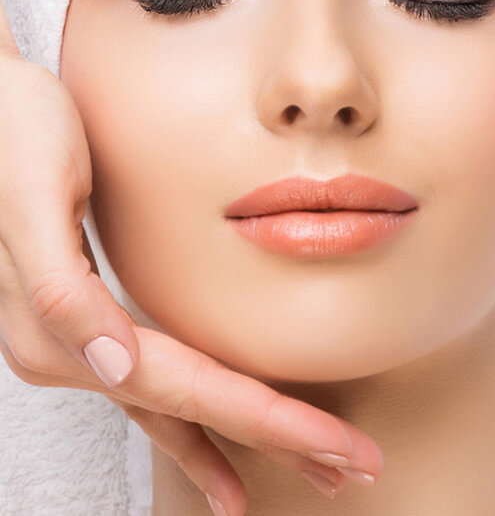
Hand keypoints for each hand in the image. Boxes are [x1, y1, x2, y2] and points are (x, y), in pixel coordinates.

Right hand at [0, 5, 381, 513]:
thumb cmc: (16, 134)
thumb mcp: (35, 195)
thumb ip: (62, 287)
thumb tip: (113, 366)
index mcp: (61, 328)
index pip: (185, 390)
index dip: (266, 421)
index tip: (334, 447)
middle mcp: (68, 351)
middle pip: (189, 410)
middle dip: (275, 440)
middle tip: (350, 471)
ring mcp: (76, 342)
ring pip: (175, 406)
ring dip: (243, 435)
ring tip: (307, 466)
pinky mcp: (89, 322)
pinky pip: (153, 385)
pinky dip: (195, 417)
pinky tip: (218, 434)